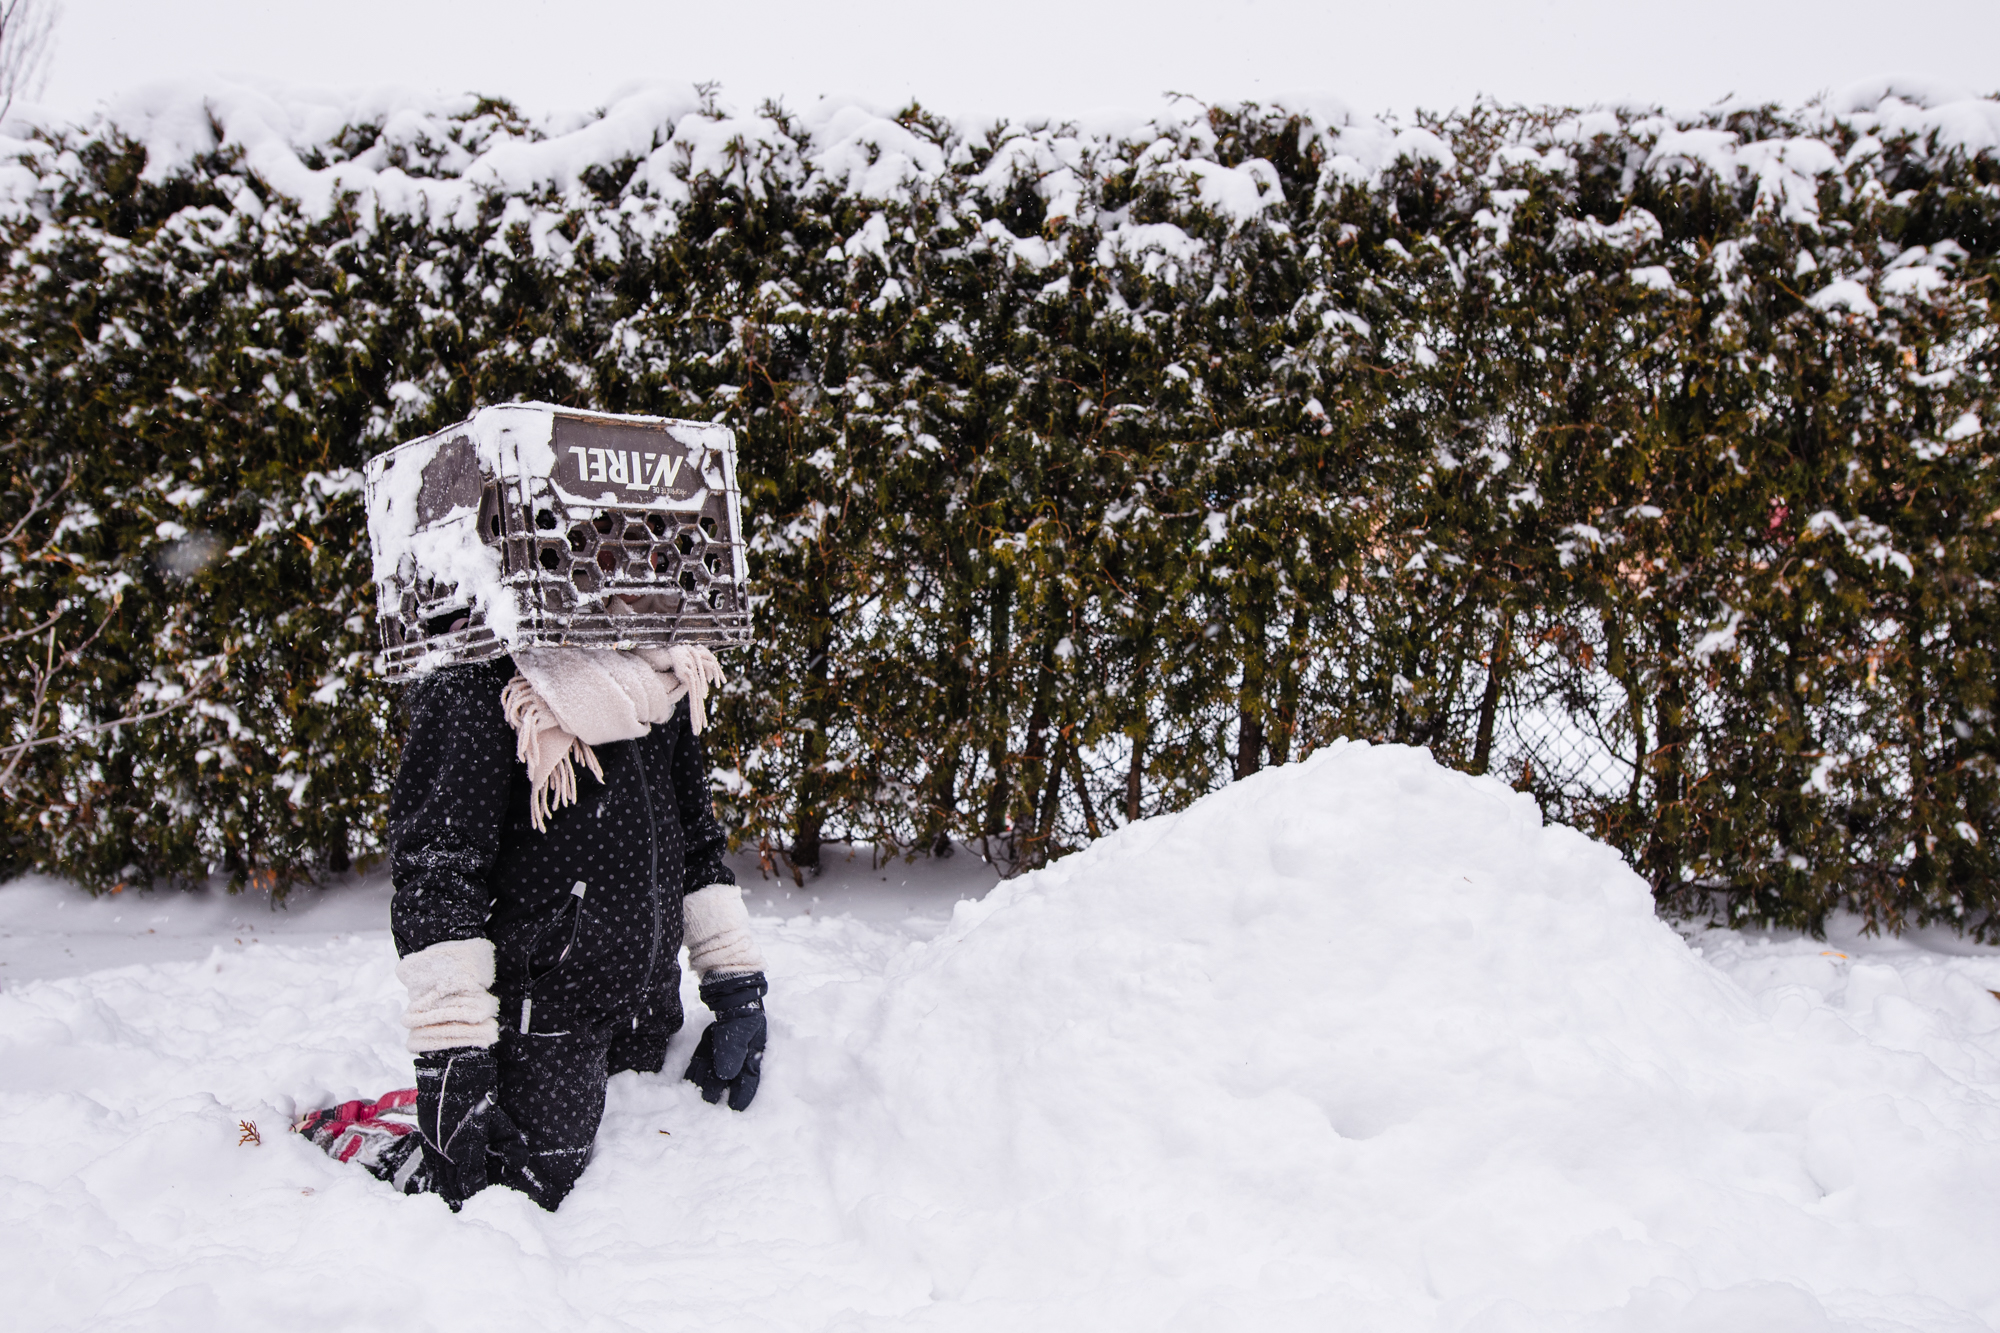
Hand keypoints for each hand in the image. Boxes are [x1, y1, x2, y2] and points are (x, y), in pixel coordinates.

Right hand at [414, 1047, 527, 1208]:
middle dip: (460, 1196)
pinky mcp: (424, 1137)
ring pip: (437, 1177)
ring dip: (446, 1188)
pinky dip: (436, 1174)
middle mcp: (445, 1152)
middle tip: (468, 1206)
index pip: (471, 1183)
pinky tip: (441, 1177)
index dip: (476, 1192)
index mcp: (465, 1149)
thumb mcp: (497, 1119)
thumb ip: (508, 1144)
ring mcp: (432, 1145)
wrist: (450, 1069)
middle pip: (451, 1185)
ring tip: (454, 1200)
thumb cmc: (478, 1093)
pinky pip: (429, 1164)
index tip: (482, 1197)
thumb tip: (519, 1164)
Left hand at [684, 972, 766, 1110]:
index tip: (736, 1108)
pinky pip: (701, 1061)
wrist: (733, 994)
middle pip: (728, 1079)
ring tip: (697, 1098)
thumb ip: (733, 1052)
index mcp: (752, 1056)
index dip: (743, 1095)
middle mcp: (738, 1057)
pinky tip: (688, 1081)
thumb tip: (725, 1076)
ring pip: (712, 1072)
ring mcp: (723, 1051)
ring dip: (705, 1084)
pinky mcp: (710, 1046)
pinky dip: (695, 1071)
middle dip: (719, 1092)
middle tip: (710, 1106)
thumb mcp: (741, 1032)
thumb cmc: (743, 1014)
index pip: (748, 1080)